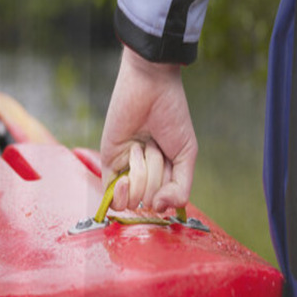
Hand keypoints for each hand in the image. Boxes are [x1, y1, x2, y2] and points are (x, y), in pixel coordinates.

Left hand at [100, 46, 197, 212]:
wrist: (150, 87)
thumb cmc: (172, 115)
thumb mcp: (186, 154)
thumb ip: (181, 188)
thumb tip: (160, 208)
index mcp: (167, 172)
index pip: (167, 202)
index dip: (168, 196)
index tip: (170, 177)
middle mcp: (147, 174)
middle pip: (151, 201)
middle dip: (156, 175)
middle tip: (156, 148)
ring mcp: (127, 170)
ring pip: (134, 199)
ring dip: (142, 173)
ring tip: (143, 147)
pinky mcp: (109, 164)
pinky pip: (113, 196)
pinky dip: (122, 192)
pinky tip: (126, 177)